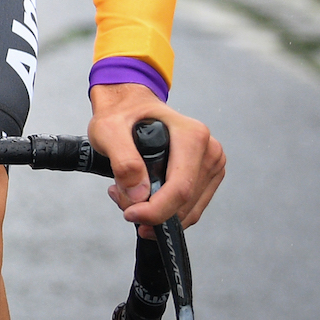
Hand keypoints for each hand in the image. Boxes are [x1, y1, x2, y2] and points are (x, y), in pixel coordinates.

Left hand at [88, 82, 224, 233]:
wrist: (131, 105)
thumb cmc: (122, 113)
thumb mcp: (108, 130)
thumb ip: (123, 160)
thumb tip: (139, 195)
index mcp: (192, 135)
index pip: (180, 187)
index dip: (156, 210)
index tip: (130, 214)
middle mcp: (209, 149)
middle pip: (185, 201)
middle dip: (153, 212)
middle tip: (122, 201)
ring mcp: (211, 164)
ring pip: (189, 209)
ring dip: (158, 213)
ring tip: (127, 194)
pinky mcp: (207, 176)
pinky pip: (190, 207)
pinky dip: (166, 210)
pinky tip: (142, 196)